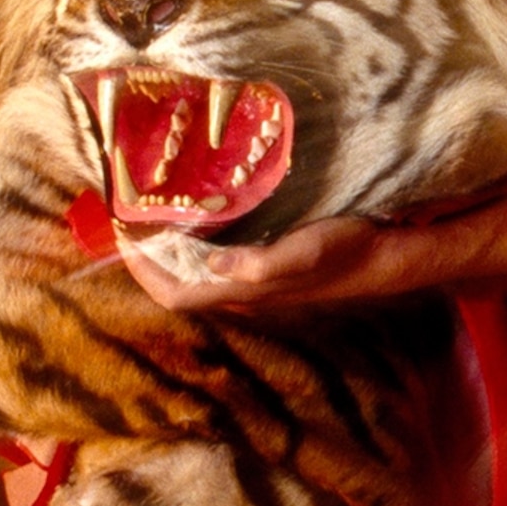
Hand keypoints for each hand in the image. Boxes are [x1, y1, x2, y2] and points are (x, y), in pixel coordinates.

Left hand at [119, 216, 400, 312]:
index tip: (123, 234)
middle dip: (149, 256)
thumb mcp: (304, 252)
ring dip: (170, 249)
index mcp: (242, 293)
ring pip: (196, 274)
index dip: (142, 271)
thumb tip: (214, 265)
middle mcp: (241, 293)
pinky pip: (216, 260)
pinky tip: (199, 212)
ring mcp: (253, 282)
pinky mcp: (265, 267)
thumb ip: (259, 264)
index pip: (174, 294)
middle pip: (178, 285)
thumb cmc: (344, 252)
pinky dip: (196, 240)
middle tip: (131, 215)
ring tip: (154, 211)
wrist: (382, 257)